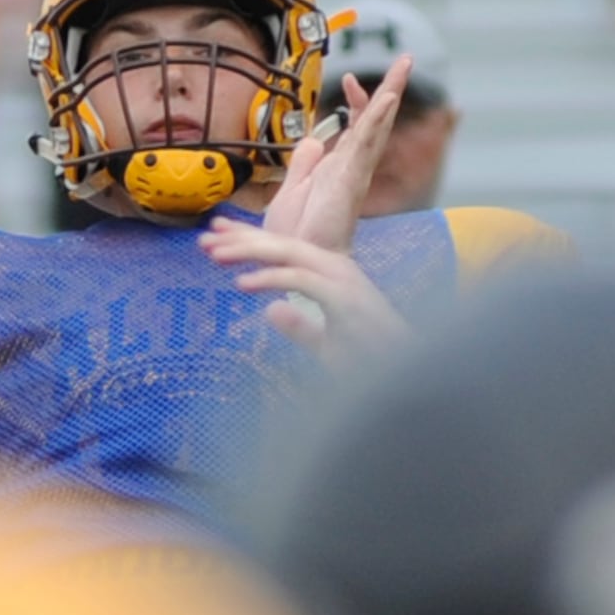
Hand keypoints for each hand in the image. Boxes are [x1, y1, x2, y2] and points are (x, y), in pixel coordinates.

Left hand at [200, 215, 408, 370]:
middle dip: (242, 239)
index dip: (250, 241)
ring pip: (289, 253)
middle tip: (205, 238)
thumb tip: (271, 311)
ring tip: (215, 255)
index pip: (285, 251)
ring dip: (250, 251)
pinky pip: (300, 280)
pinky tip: (243, 284)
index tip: (216, 238)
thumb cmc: (373, 363)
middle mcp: (338, 270)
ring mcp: (344, 282)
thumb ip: (300, 327)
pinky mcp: (345, 299)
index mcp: (331, 276)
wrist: (409, 376)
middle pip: (283, 243)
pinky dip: (271, 278)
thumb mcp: (327, 344)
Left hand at [262, 56, 411, 252]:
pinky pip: (365, 146)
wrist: (295, 261)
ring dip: (389, 95)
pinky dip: (376, 121)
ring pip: (375, 127)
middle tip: (406, 60)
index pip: (355, 126)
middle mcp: (352, 168)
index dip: (356, 102)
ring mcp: (353, 173)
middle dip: (390, 89)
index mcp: (339, 167)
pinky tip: (386, 100)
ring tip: (404, 67)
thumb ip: (304, 164)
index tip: (348, 77)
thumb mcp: (293, 189)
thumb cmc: (297, 234)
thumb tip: (313, 140)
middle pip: (375, 121)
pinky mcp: (349, 182)